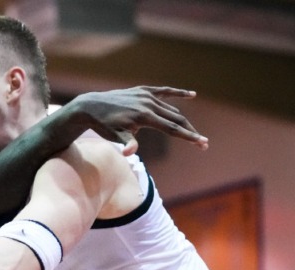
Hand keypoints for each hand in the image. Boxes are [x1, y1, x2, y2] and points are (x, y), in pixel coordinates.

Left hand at [67, 86, 208, 153]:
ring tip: (193, 131)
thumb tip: (130, 153)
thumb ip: (126, 143)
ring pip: (171, 108)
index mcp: (145, 116)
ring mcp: (146, 95)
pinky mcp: (143, 91)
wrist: (91, 107)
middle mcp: (148, 103)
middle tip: (203, 143)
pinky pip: (164, 91)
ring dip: (183, 119)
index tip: (203, 143)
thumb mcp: (115, 136)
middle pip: (176, 118)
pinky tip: (191, 94)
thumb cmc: (103, 125)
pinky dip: (177, 93)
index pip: (172, 128)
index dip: (189, 136)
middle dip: (190, 131)